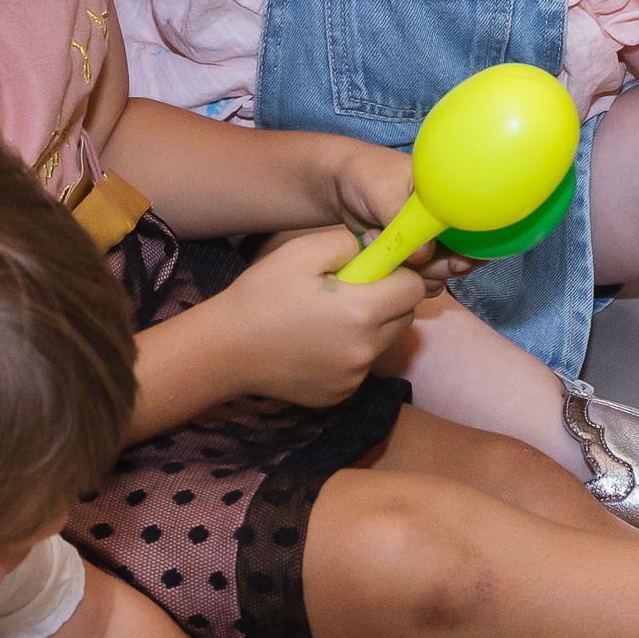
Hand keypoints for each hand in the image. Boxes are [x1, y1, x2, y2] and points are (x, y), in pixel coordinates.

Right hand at [217, 227, 425, 404]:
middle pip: (405, 318)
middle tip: (350, 291)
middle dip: (389, 300)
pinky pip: (361, 367)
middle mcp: (366, 350)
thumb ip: (347, 243)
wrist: (225, 350)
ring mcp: (354, 377)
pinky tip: (316, 344)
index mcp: (361, 310)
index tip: (374, 270)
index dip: (399, 274)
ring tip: (329, 318)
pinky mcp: (340, 394)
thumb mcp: (300, 252)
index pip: (413, 289)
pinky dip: (350, 353)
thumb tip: (373, 248)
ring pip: (384, 343)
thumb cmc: (261, 295)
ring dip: (370, 327)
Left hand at [326, 140, 468, 293]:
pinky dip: (400, 277)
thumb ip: (401, 223)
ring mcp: (427, 240)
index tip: (458, 262)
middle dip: (439, 266)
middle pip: (460, 257)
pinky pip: (417, 277)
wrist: (338, 184)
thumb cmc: (365, 174)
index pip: (471, 228)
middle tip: (415, 261)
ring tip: (380, 244)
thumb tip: (423, 256)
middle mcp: (443, 220)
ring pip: (438, 271)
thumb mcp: (383, 192)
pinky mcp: (409, 256)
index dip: (472, 250)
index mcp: (447, 197)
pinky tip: (377, 257)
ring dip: (414, 271)